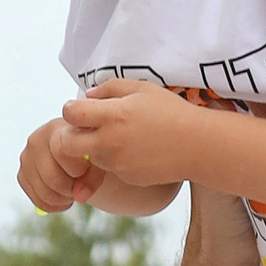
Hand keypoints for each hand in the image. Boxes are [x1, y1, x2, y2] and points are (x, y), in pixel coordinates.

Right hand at [18, 116, 101, 212]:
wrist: (79, 152)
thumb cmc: (92, 152)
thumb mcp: (100, 158)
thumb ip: (94, 174)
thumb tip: (79, 196)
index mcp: (57, 129)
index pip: (60, 151)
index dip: (76, 169)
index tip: (85, 170)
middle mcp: (36, 140)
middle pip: (52, 178)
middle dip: (71, 189)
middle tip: (81, 187)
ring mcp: (26, 158)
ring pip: (44, 193)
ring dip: (64, 199)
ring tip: (75, 191)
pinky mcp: (22, 175)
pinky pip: (37, 201)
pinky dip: (54, 205)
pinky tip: (65, 197)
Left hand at [57, 84, 205, 192]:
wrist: (198, 145)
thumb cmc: (172, 112)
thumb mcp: (142, 89)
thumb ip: (109, 88)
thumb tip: (86, 97)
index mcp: (113, 115)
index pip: (71, 114)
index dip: (70, 109)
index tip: (78, 109)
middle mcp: (110, 142)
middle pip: (67, 144)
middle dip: (70, 135)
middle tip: (84, 128)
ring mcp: (117, 163)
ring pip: (90, 157)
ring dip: (95, 147)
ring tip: (120, 136)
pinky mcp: (127, 177)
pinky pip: (110, 168)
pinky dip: (115, 159)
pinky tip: (136, 149)